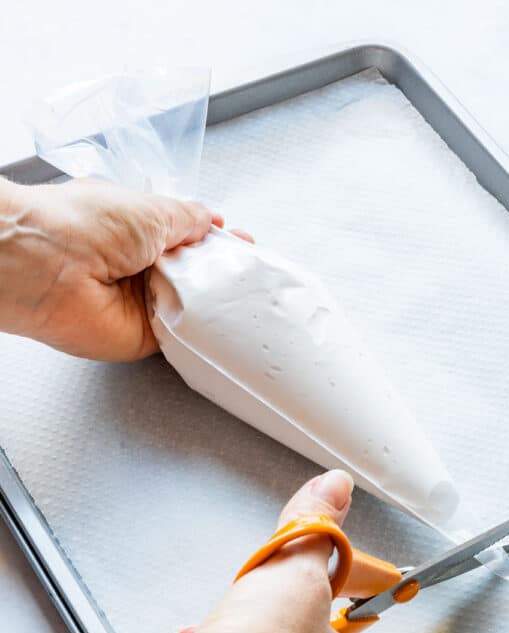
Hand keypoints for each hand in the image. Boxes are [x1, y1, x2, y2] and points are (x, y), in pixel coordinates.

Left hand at [0, 177, 251, 361]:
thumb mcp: (150, 209)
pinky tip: (222, 323)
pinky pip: (181, 336)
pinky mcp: (142, 336)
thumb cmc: (83, 225)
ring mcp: (141, 303)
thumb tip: (211, 221)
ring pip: (192, 305)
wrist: (46, 266)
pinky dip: (200, 331)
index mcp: (137, 228)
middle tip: (251, 272)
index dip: (216, 241)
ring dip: (214, 300)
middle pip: (194, 274)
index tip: (242, 244)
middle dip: (223, 272)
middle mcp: (138, 265)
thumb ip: (186, 218)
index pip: (187, 237)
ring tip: (244, 293)